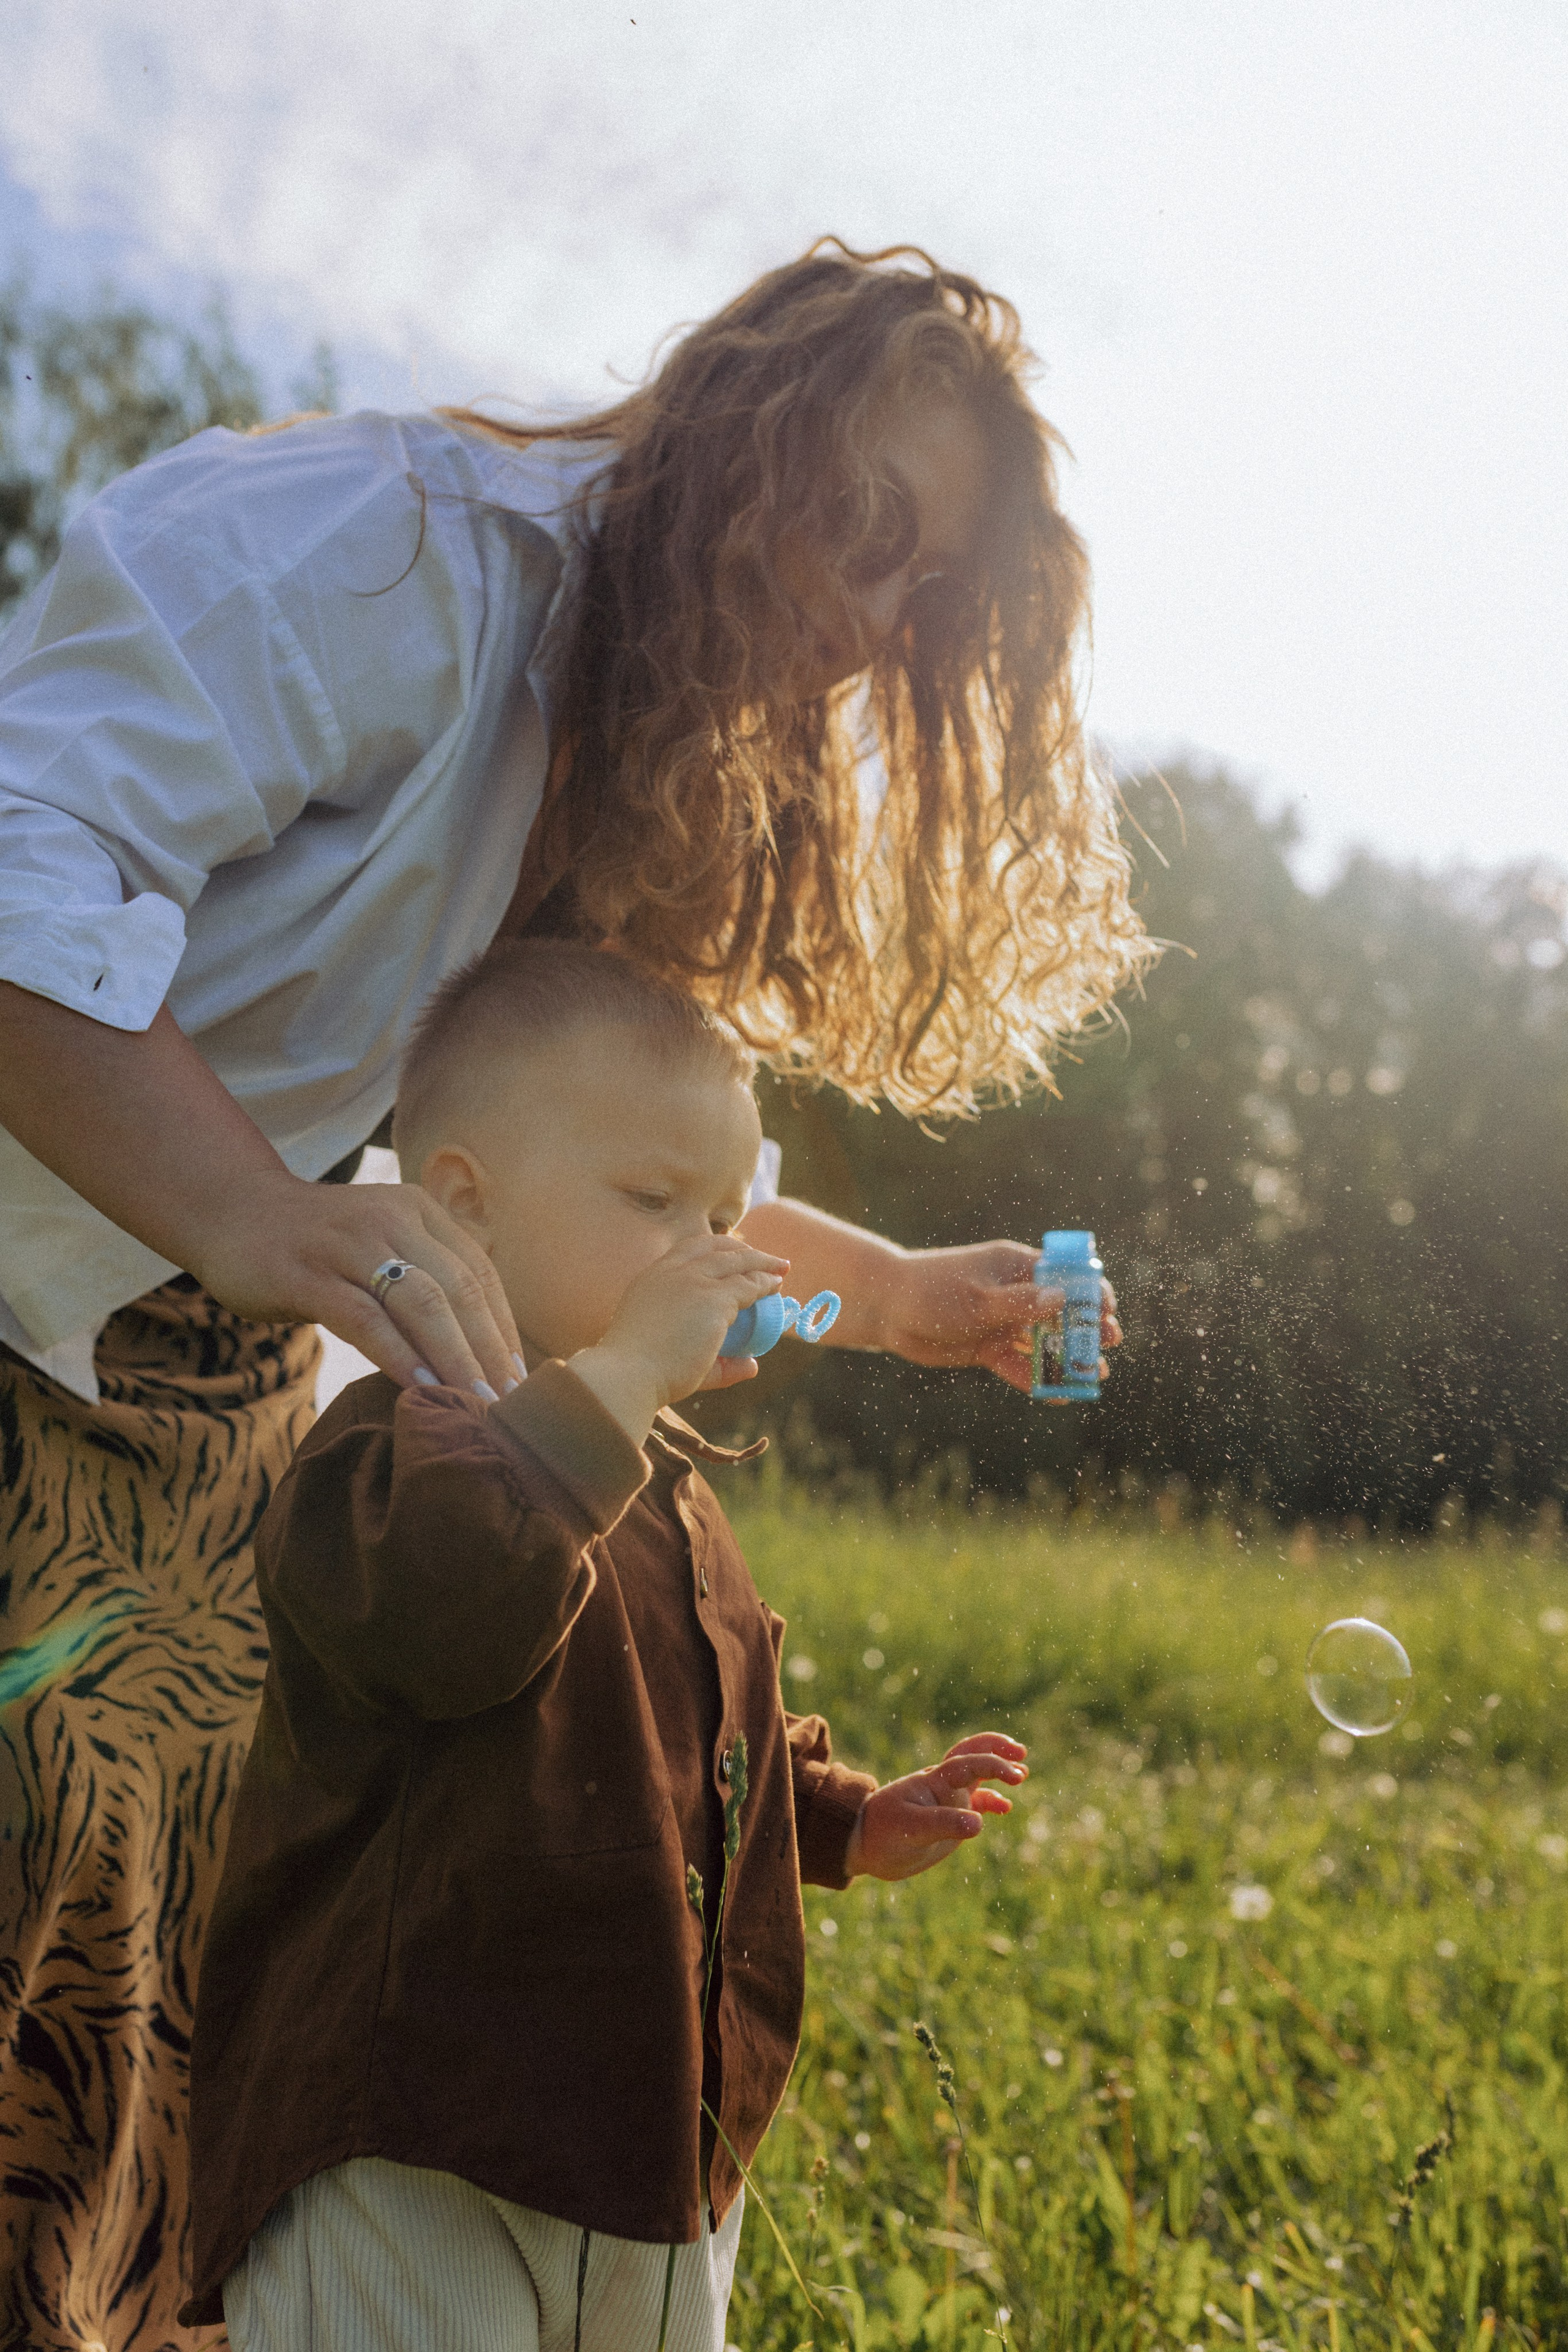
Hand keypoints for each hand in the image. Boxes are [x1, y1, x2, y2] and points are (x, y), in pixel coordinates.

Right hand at [193, 1168, 529, 1397]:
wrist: (230, 1212)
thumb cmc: (318, 1246)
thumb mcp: (379, 1245)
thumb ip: (422, 1278)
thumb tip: (478, 1349)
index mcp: (418, 1210)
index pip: (479, 1272)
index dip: (504, 1328)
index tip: (524, 1380)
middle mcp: (390, 1218)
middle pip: (458, 1289)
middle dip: (490, 1351)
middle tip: (511, 1404)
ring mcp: (347, 1244)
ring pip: (420, 1303)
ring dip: (454, 1358)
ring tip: (477, 1404)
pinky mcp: (305, 1274)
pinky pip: (365, 1319)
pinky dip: (399, 1356)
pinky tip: (421, 1389)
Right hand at [568, 1233, 787, 1443]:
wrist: (629, 1376)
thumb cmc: (643, 1372)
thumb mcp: (673, 1352)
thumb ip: (714, 1359)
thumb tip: (752, 1365)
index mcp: (652, 1277)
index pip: (689, 1249)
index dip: (717, 1249)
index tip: (736, 1255)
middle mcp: (671, 1272)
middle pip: (716, 1248)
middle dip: (745, 1250)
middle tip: (767, 1259)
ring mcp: (692, 1282)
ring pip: (737, 1263)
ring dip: (762, 1263)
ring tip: (781, 1269)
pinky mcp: (712, 1299)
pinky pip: (748, 1287)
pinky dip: (765, 1284)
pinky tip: (776, 1287)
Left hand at [842, 1734, 1027, 1881]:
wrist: (864, 1845)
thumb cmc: (883, 1833)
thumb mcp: (910, 1829)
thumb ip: (943, 1824)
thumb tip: (978, 1823)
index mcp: (934, 1781)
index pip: (967, 1763)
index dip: (993, 1764)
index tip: (1014, 1774)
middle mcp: (943, 1785)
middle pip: (972, 1755)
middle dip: (996, 1749)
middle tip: (1020, 1753)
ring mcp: (946, 1800)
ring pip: (975, 1776)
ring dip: (996, 1771)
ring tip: (1022, 1773)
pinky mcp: (948, 1817)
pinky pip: (974, 1803)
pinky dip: (991, 1801)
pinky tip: (1005, 1808)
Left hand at [878, 1240, 1120, 1396]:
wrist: (887, 1310)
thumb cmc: (931, 1291)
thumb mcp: (978, 1299)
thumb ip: (1020, 1303)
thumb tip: (1064, 1299)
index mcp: (1017, 1267)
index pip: (1065, 1274)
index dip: (1091, 1290)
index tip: (1107, 1310)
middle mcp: (1015, 1294)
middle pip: (1062, 1311)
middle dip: (1087, 1328)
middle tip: (1108, 1345)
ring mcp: (1002, 1322)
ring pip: (1043, 1342)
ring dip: (1068, 1357)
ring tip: (1094, 1376)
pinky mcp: (988, 1348)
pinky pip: (1019, 1365)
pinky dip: (1037, 1379)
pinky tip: (1057, 1395)